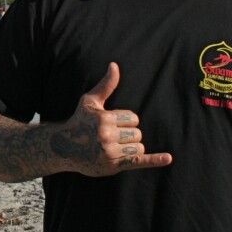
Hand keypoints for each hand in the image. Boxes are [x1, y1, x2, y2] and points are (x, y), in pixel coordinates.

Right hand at [58, 62, 171, 176]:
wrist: (64, 148)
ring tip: (113, 148)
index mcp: (104, 119)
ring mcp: (110, 153)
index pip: (134, 118)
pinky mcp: (113, 166)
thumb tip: (114, 65)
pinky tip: (167, 158)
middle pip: (137, 133)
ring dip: (132, 147)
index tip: (112, 124)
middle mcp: (106, 136)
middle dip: (128, 134)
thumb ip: (106, 85)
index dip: (126, 121)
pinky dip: (154, 160)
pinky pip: (138, 161)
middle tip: (110, 137)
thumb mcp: (90, 101)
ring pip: (139, 147)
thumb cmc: (80, 121)